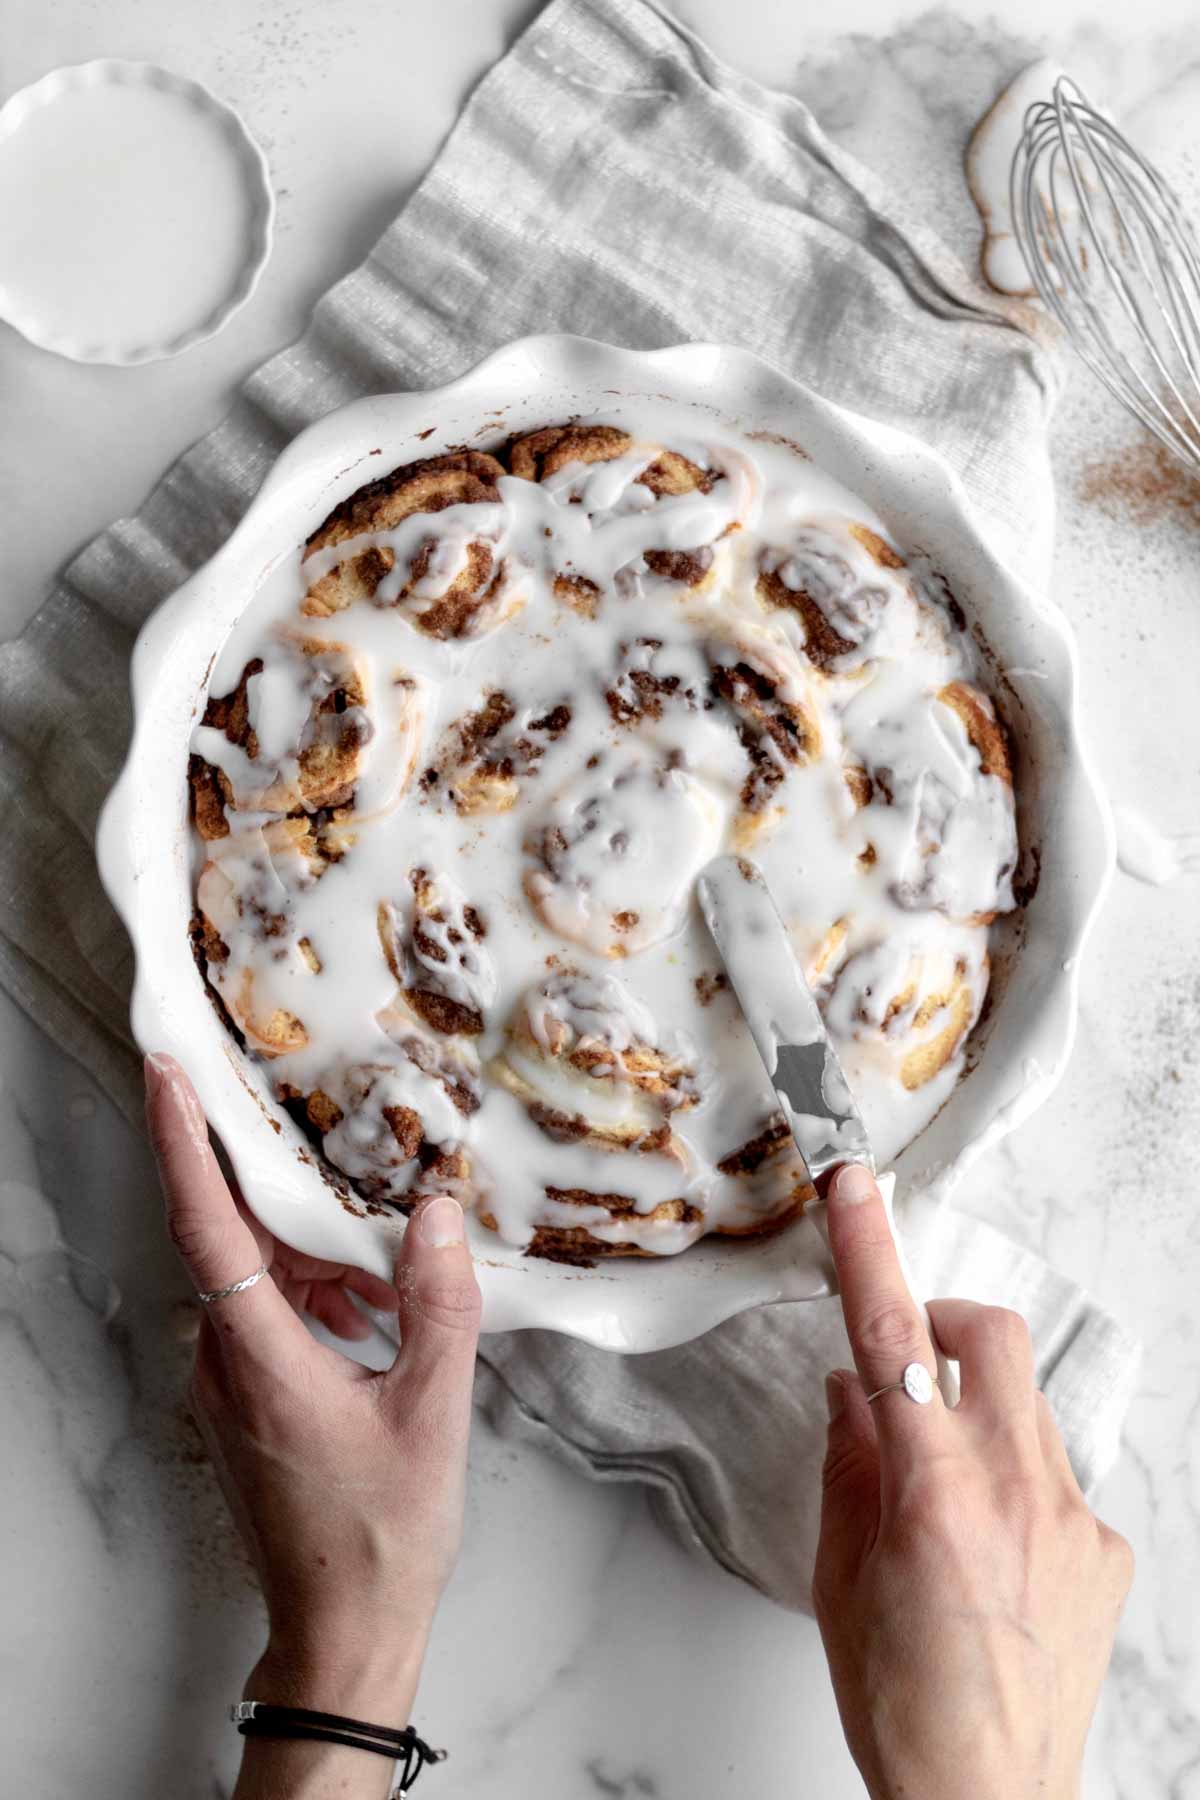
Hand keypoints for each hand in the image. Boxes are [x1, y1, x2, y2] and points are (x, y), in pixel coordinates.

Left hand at [145, 1052, 480, 1795]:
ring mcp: (227, 1386)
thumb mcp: (433, 1413)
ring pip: (259, 1280)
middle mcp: (224, 1365)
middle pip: (238, 1241)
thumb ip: (437, 1306)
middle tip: (342, 1148)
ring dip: (322, 1261)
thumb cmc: (384, 1536)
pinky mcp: (244, 1401)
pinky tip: (380, 1316)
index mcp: (260, 1359)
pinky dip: (320, 1298)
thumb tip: (434, 1216)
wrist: (344, 1631)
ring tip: (393, 1269)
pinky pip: (268, 1316)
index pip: (205, 1227)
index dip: (183, 1143)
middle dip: (294, 1199)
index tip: (167, 1073)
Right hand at [814, 1164, 1132, 1799]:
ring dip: (973, 1406)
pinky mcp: (1105, 1548)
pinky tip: (988, 1547)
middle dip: (939, 1319)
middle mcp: (1018, 1491)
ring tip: (940, 1484)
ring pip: (1024, 1401)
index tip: (855, 1187)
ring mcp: (1074, 1518)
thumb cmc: (903, 1709)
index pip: (891, 1340)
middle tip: (902, 1363)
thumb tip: (852, 1390)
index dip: (869, 1251)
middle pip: (988, 1335)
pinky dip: (1012, 1477)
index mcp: (936, 1497)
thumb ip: (848, 1466)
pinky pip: (1055, 1472)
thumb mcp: (840, 1581)